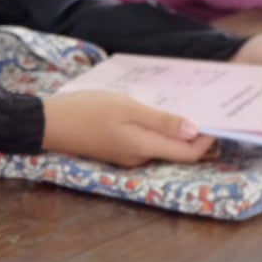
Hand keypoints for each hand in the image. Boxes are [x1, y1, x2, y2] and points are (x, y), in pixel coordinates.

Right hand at [43, 90, 214, 166]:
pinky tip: (147, 112)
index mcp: (145, 147)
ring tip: (174, 105)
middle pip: (176, 151)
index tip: (215, 119)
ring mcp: (125, 155)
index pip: (188, 153)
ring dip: (171, 130)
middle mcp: (139, 157)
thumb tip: (195, 130)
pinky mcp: (114, 149)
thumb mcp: (126, 107)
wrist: (47, 123)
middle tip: (199, 108)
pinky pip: (143, 142)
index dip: (207, 140)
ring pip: (159, 146)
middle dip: (192, 134)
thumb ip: (161, 120)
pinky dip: (153, 130)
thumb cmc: (86, 111)